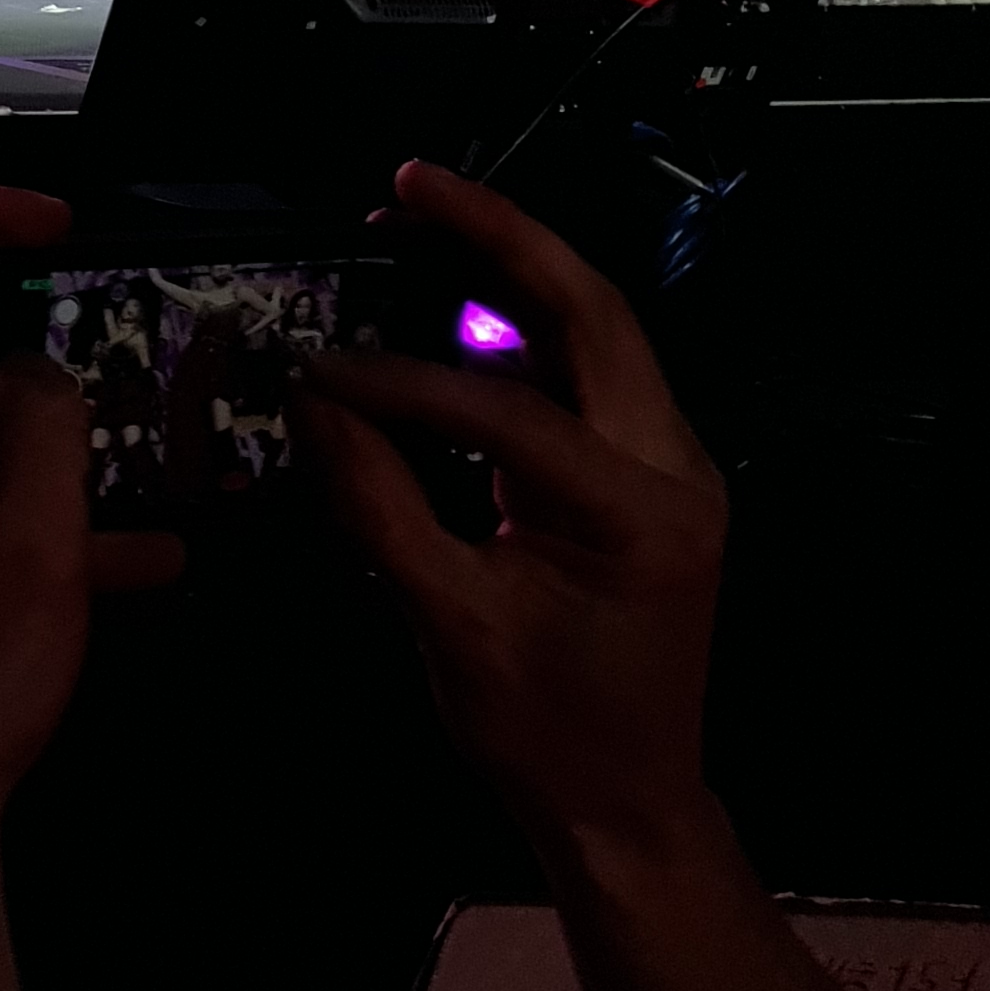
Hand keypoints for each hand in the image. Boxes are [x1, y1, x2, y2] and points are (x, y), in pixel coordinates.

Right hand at [298, 162, 726, 861]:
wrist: (627, 807)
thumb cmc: (542, 731)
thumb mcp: (446, 620)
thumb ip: (377, 500)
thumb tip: (314, 401)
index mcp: (639, 509)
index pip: (506, 407)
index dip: (397, 382)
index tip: (314, 370)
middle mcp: (676, 467)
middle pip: (593, 311)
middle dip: (499, 237)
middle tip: (409, 182)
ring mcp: (671, 469)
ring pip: (597, 332)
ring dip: (513, 272)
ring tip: (422, 221)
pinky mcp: (647, 480)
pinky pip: (585, 378)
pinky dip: (517, 332)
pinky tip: (448, 309)